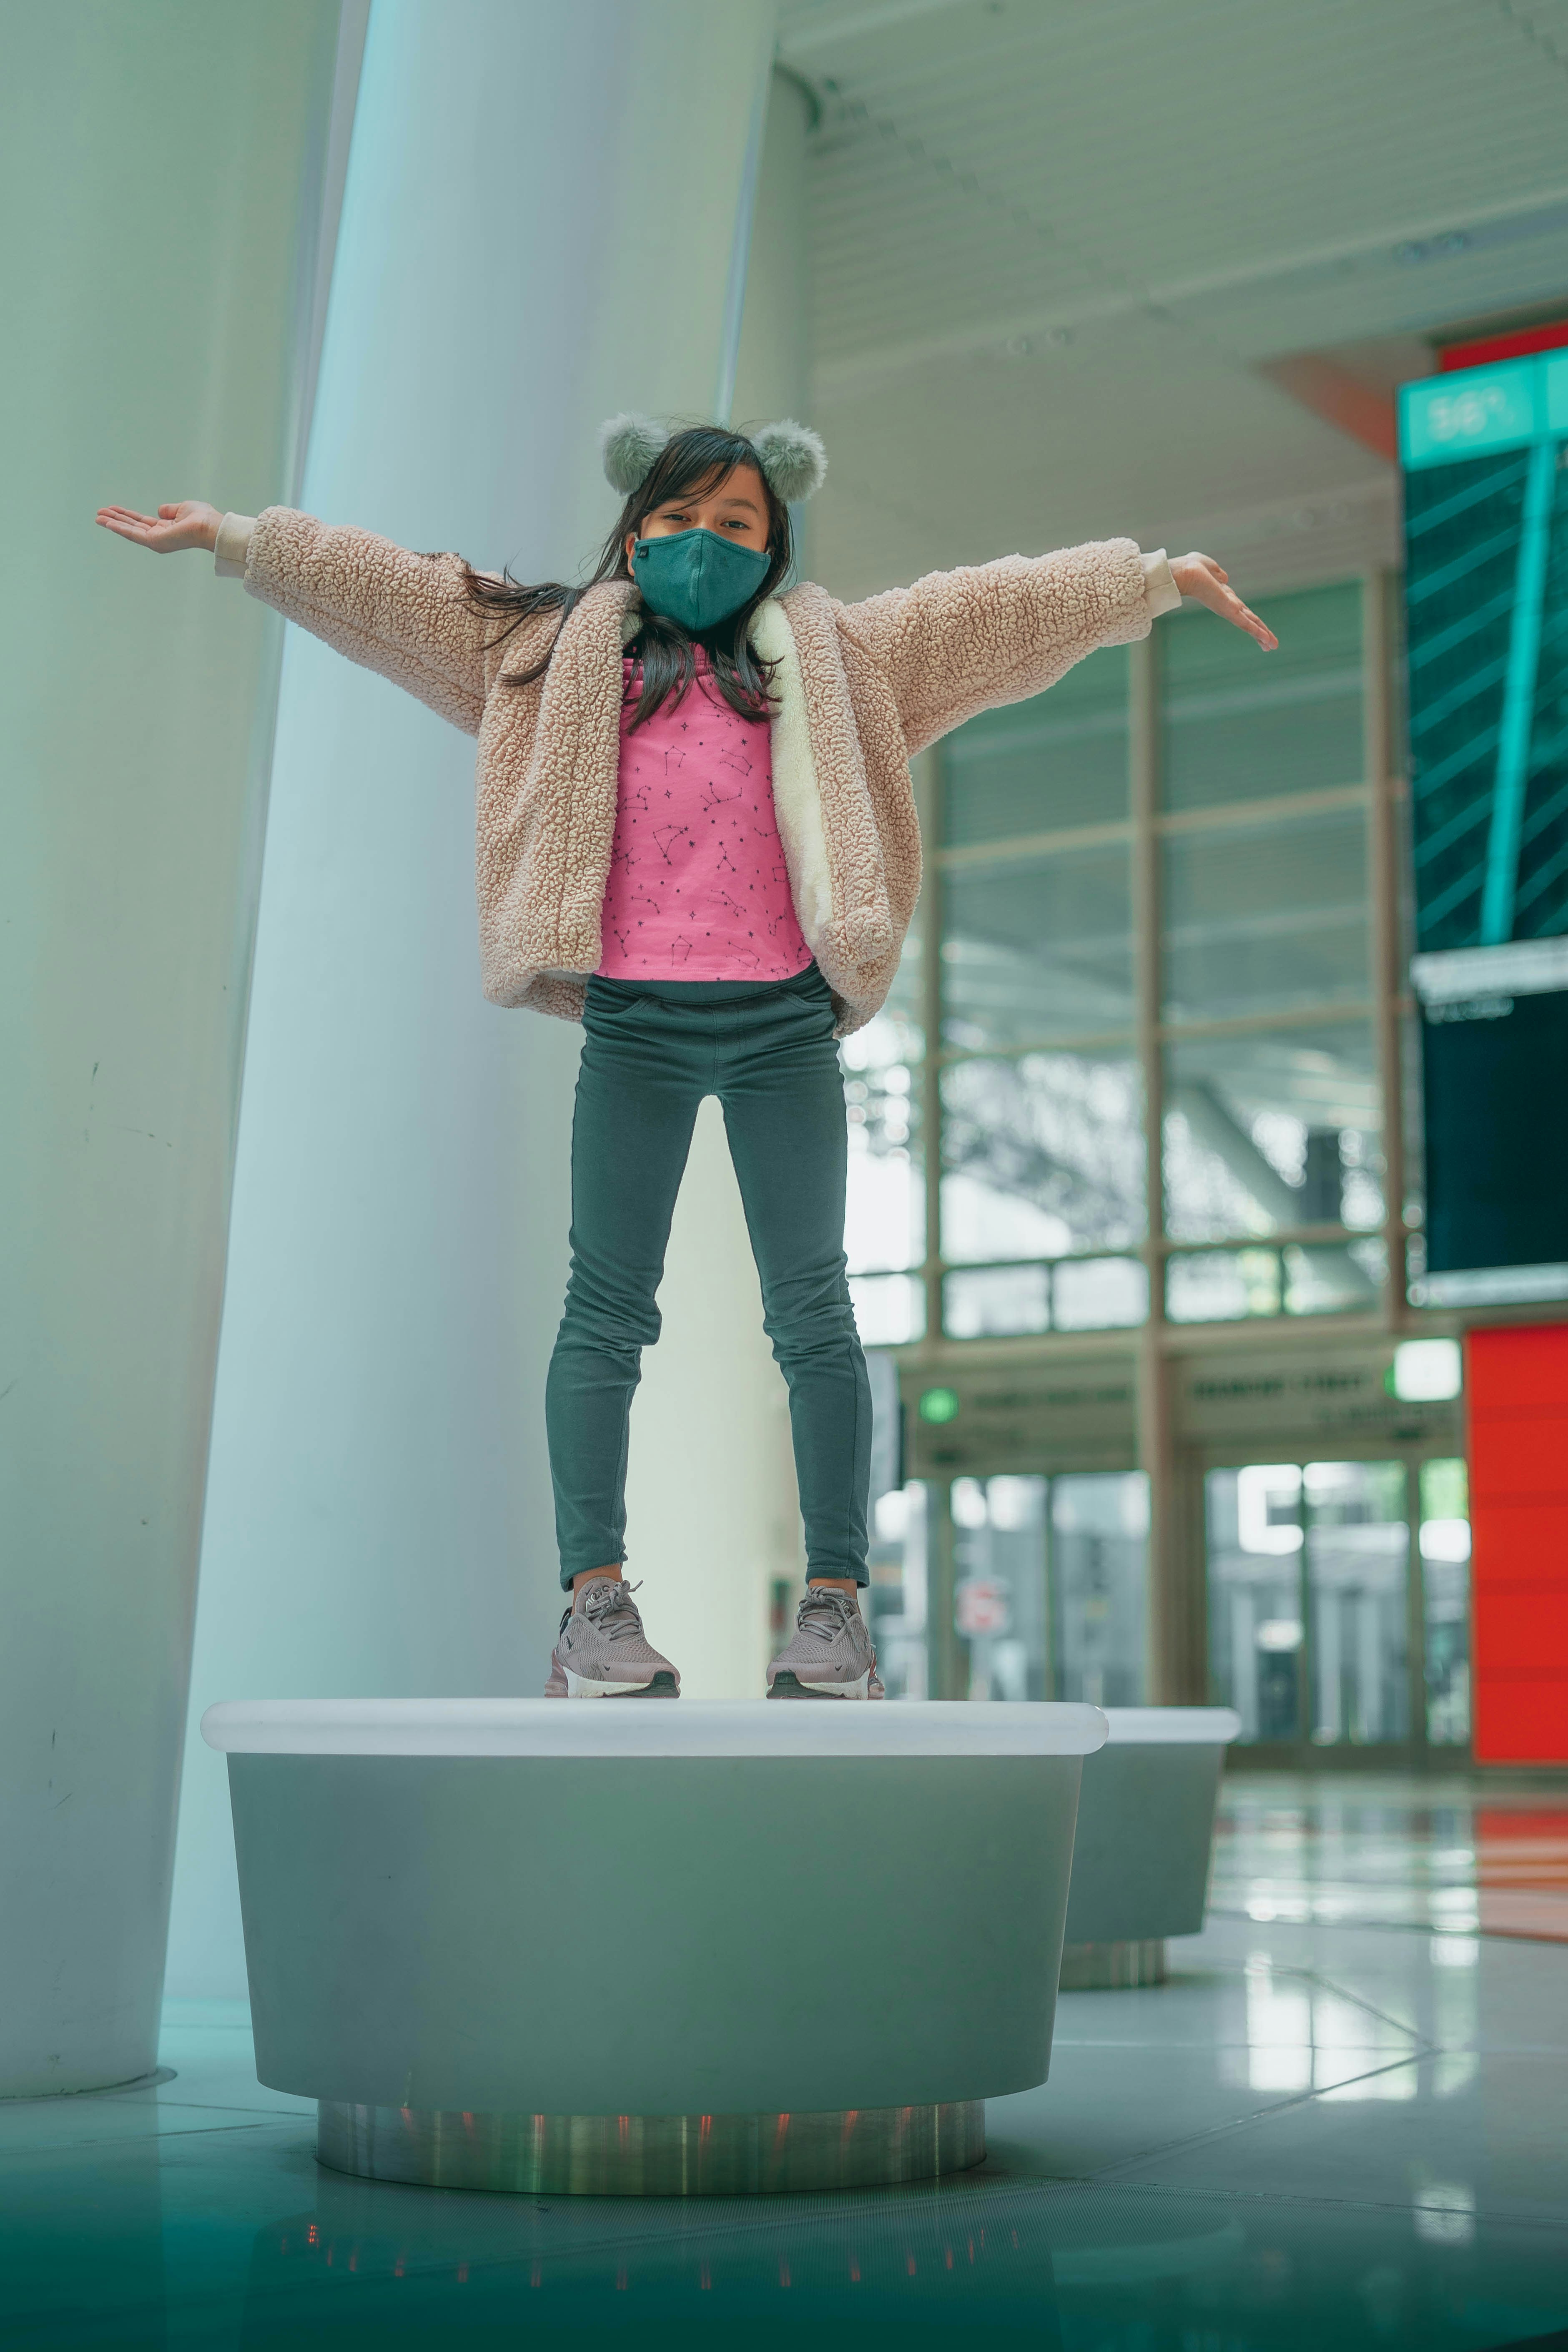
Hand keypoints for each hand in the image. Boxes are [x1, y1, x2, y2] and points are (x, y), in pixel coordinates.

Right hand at [95, 500, 221, 554]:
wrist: (209, 526)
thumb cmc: (202, 518)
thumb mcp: (183, 509)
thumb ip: (169, 510)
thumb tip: (159, 510)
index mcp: (165, 528)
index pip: (141, 522)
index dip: (126, 515)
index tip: (112, 509)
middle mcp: (158, 536)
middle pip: (132, 526)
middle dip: (115, 519)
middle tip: (99, 513)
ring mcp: (156, 541)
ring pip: (129, 531)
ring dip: (113, 523)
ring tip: (98, 517)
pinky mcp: (154, 542)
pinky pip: (133, 534)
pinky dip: (119, 528)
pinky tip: (108, 523)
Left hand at [1170, 553, 1276, 649]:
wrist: (1183, 573)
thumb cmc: (1190, 568)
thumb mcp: (1208, 568)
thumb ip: (1217, 573)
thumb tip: (1224, 578)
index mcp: (1223, 596)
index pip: (1241, 610)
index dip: (1251, 618)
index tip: (1258, 627)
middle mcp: (1226, 605)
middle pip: (1248, 620)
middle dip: (1260, 632)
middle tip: (1269, 645)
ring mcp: (1227, 609)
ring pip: (1249, 624)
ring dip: (1262, 635)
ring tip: (1273, 646)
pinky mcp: (1228, 611)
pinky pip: (1245, 623)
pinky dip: (1257, 632)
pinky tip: (1267, 641)